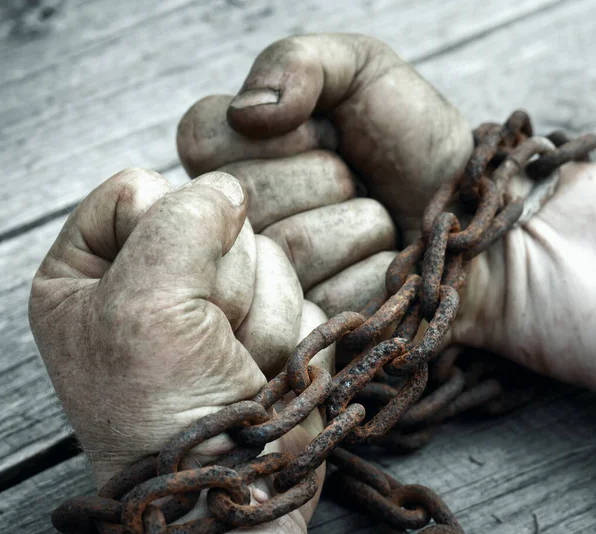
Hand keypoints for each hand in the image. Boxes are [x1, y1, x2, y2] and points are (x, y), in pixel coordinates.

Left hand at [29, 169, 330, 533]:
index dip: (164, 231)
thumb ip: (180, 220)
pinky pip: (298, 292)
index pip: (142, 188)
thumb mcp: (143, 303)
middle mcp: (154, 278)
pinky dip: (285, 335)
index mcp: (94, 268)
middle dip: (219, 285)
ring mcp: (215, 300)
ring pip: (266, 254)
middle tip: (201, 339)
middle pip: (214, 220)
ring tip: (229, 362)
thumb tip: (229, 192)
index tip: (162, 295)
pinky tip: (259, 372)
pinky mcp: (265, 320)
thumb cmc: (162, 412)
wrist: (227, 487)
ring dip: (257, 316)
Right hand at [177, 33, 595, 388]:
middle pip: (249, 198)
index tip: (328, 135)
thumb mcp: (364, 74)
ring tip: (379, 225)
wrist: (472, 221)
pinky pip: (326, 297)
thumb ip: (299, 61)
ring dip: (359, 226)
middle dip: (327, 179)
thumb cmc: (415, 147)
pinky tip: (386, 270)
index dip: (280, 135)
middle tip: (360, 183)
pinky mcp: (305, 330)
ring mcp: (268, 285)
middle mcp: (240, 227)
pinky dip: (374, 273)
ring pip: (291, 249)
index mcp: (237, 162)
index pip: (203, 139)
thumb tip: (249, 111)